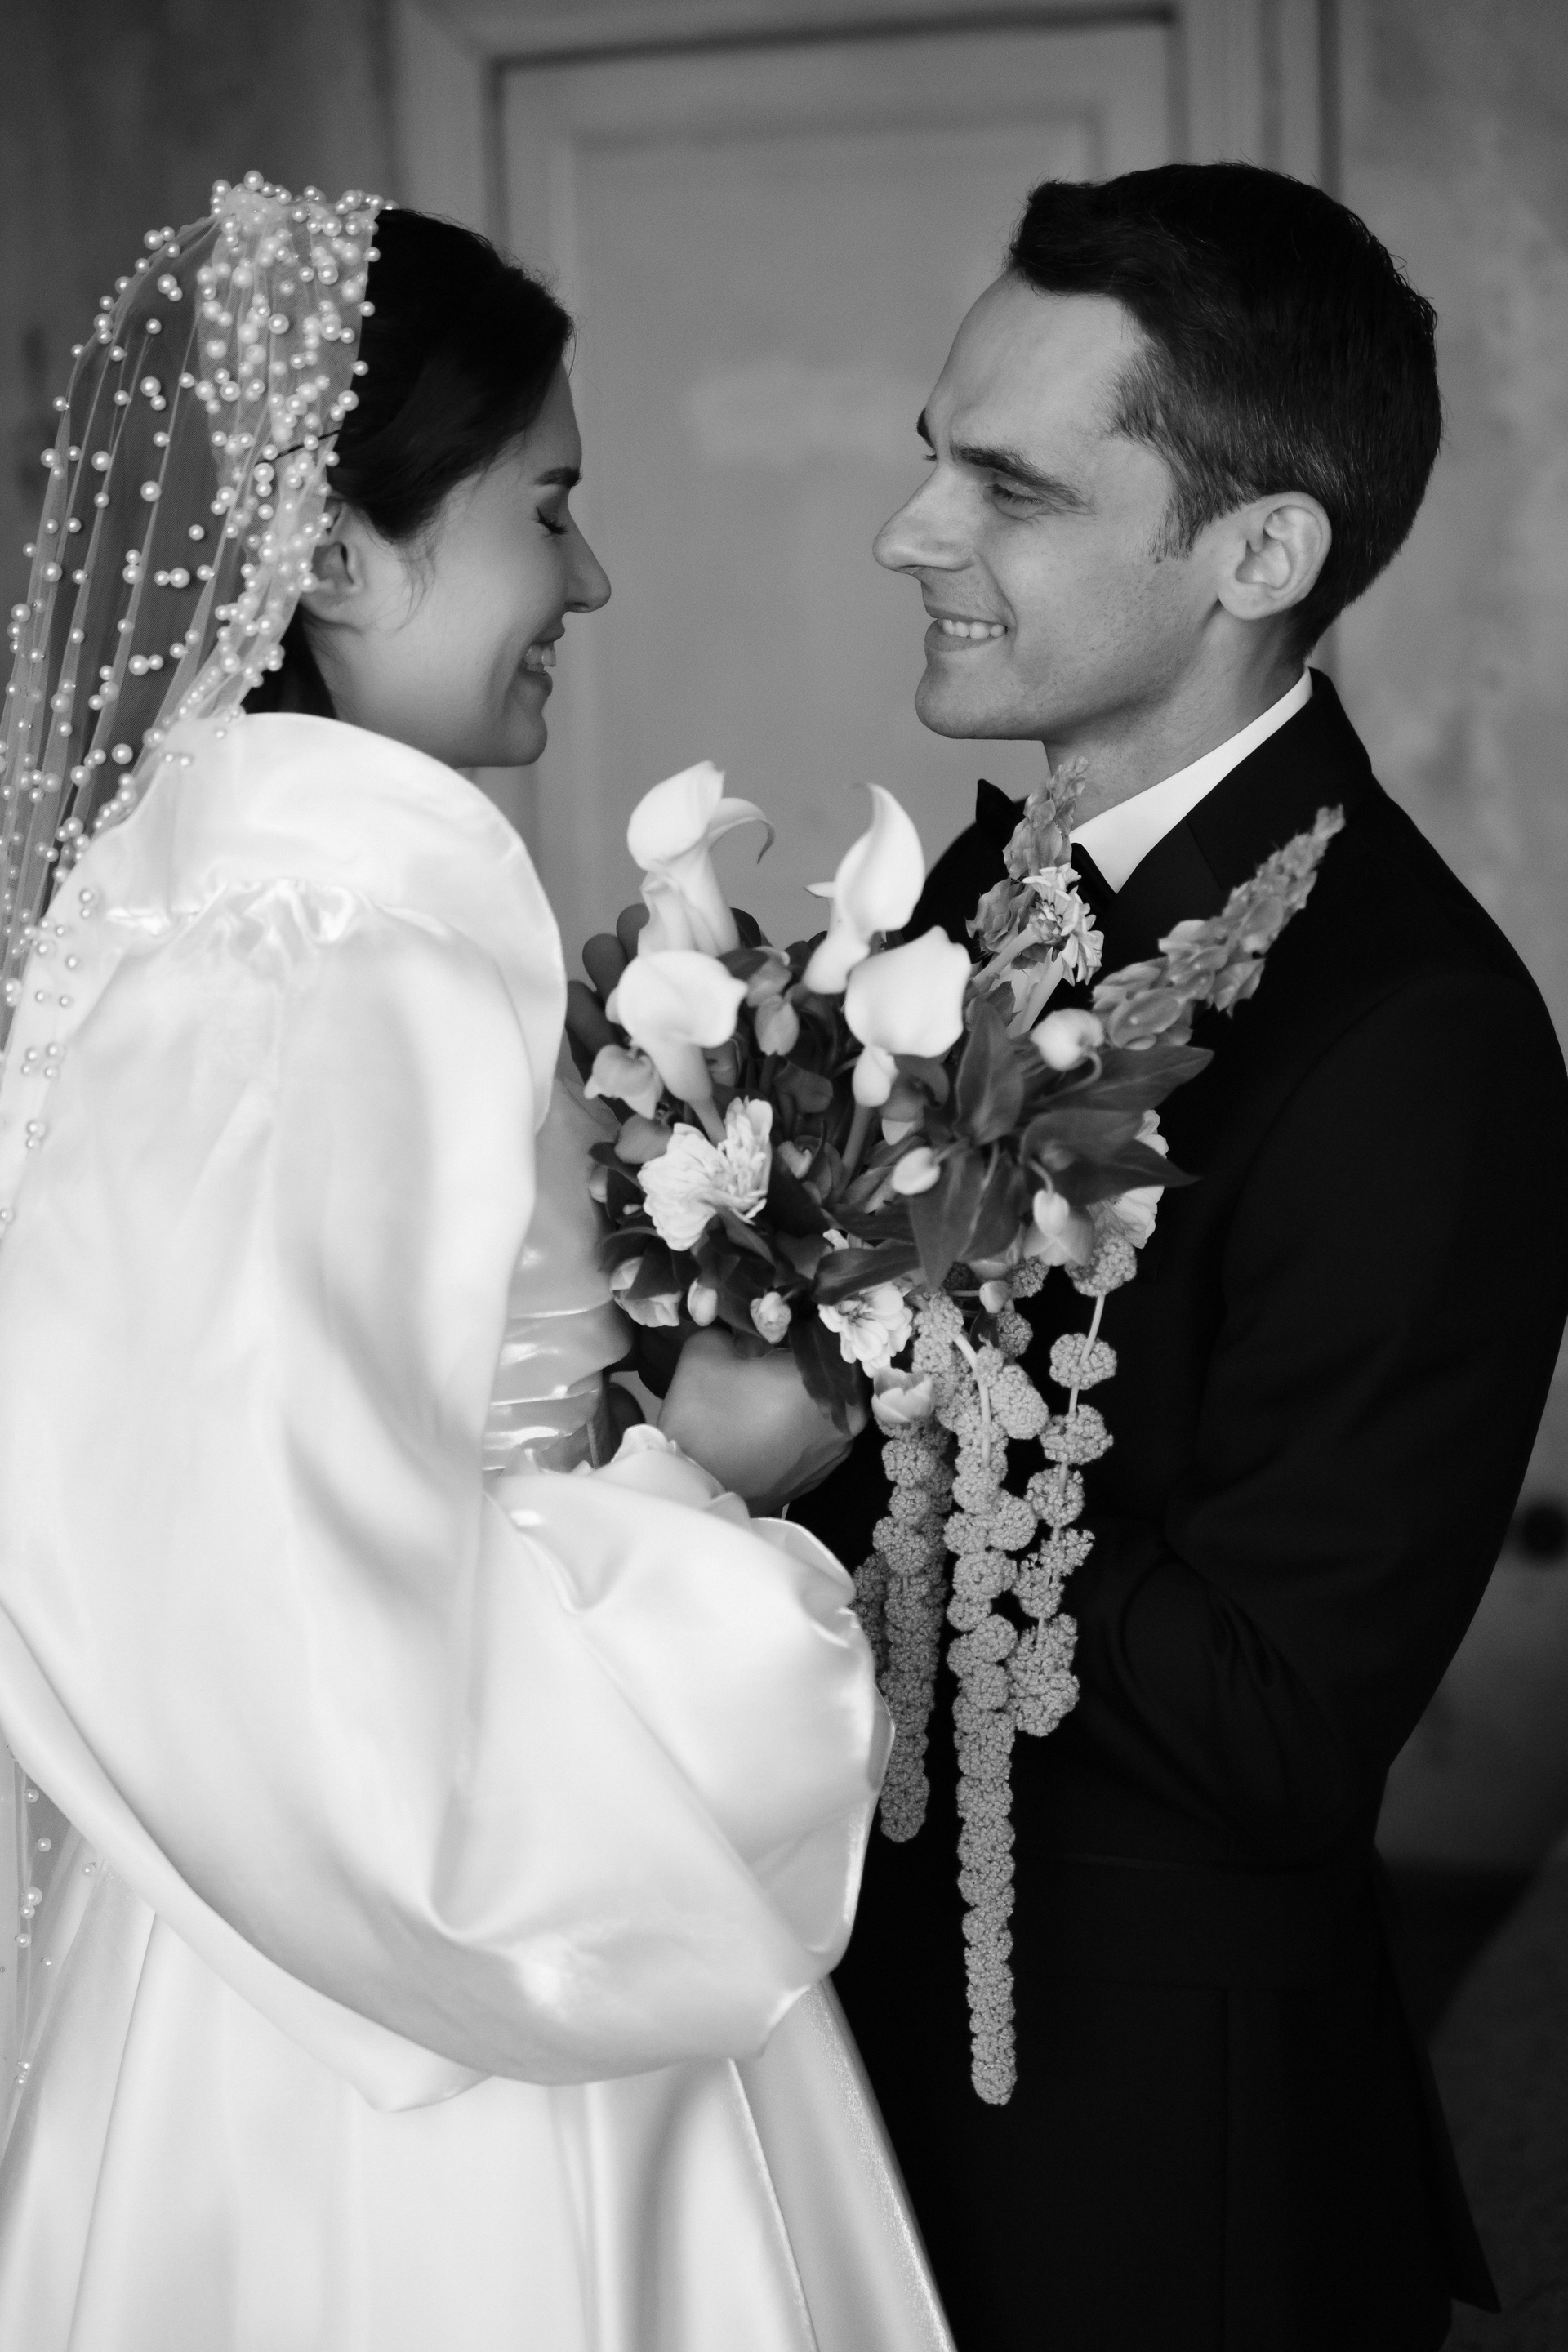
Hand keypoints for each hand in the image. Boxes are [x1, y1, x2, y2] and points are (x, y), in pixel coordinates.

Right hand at [656, 1327, 865, 1514]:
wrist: (692, 1492)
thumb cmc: (704, 1417)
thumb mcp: (708, 1349)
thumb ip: (735, 1323)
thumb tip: (750, 1320)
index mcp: (828, 1379)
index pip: (833, 1329)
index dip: (811, 1315)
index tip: (788, 1310)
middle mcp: (849, 1415)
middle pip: (838, 1367)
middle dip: (813, 1353)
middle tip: (781, 1341)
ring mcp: (839, 1449)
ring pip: (833, 1401)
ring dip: (811, 1388)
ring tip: (775, 1379)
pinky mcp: (823, 1472)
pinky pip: (821, 1431)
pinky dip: (805, 1419)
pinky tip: (775, 1414)